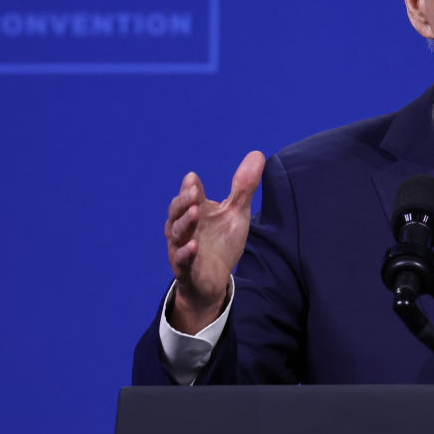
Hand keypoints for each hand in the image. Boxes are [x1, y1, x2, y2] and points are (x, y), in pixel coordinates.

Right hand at [164, 151, 265, 332]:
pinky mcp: (186, 270)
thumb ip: (243, 187)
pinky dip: (185, 253)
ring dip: (184, 224)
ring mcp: (182, 249)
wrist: (214, 280)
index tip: (193, 179)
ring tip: (194, 213)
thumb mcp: (236, 213)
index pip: (188, 196)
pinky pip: (182, 261)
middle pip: (176, 212)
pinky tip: (193, 246)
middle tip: (193, 193)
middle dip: (183, 202)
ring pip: (176, 234)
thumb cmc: (221, 243)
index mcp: (194, 212)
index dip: (189, 188)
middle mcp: (183, 229)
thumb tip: (257, 154)